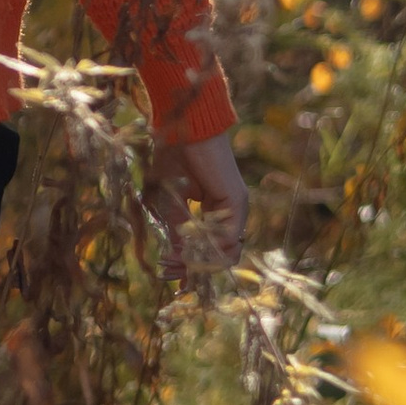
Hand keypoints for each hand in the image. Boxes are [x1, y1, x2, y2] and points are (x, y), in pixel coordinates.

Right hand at [148, 126, 248, 267]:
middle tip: (170, 274)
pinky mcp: (237, 201)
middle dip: (193, 269)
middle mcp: (230, 212)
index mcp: (215, 211)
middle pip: (220, 256)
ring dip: (198, 262)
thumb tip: (173, 263)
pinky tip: (187, 251)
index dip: (191, 266)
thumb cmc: (172, 158)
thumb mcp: (169, 204)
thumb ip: (176, 233)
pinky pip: (229, 238)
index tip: (170, 277)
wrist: (182, 127)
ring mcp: (236, 208)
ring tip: (174, 264)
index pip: (211, 249)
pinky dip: (208, 250)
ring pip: (226, 252)